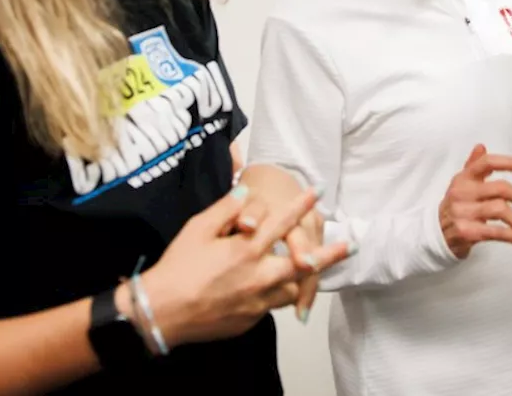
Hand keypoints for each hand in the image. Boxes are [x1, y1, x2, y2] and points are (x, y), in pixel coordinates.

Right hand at [139, 185, 352, 344]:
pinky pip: (273, 306)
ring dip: (303, 278)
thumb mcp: (197, 228)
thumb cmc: (177, 267)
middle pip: (304, 263)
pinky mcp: (250, 319)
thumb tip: (246, 192)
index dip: (301, 205)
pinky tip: (276, 289)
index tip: (318, 191)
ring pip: (292, 288)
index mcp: (246, 249)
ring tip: (314, 269)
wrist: (162, 312)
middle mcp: (258, 275)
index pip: (281, 222)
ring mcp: (256, 301)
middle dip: (329, 253)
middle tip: (350, 245)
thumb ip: (226, 209)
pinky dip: (278, 295)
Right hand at [439, 144, 511, 258]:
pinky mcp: (466, 231)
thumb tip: (481, 146)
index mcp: (463, 178)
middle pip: (499, 188)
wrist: (435, 235)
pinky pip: (495, 232)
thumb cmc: (455, 206)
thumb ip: (472, 165)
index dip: (508, 163)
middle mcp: (462, 192)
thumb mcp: (460, 184)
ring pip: (499, 210)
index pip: (487, 163)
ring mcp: (463, 212)